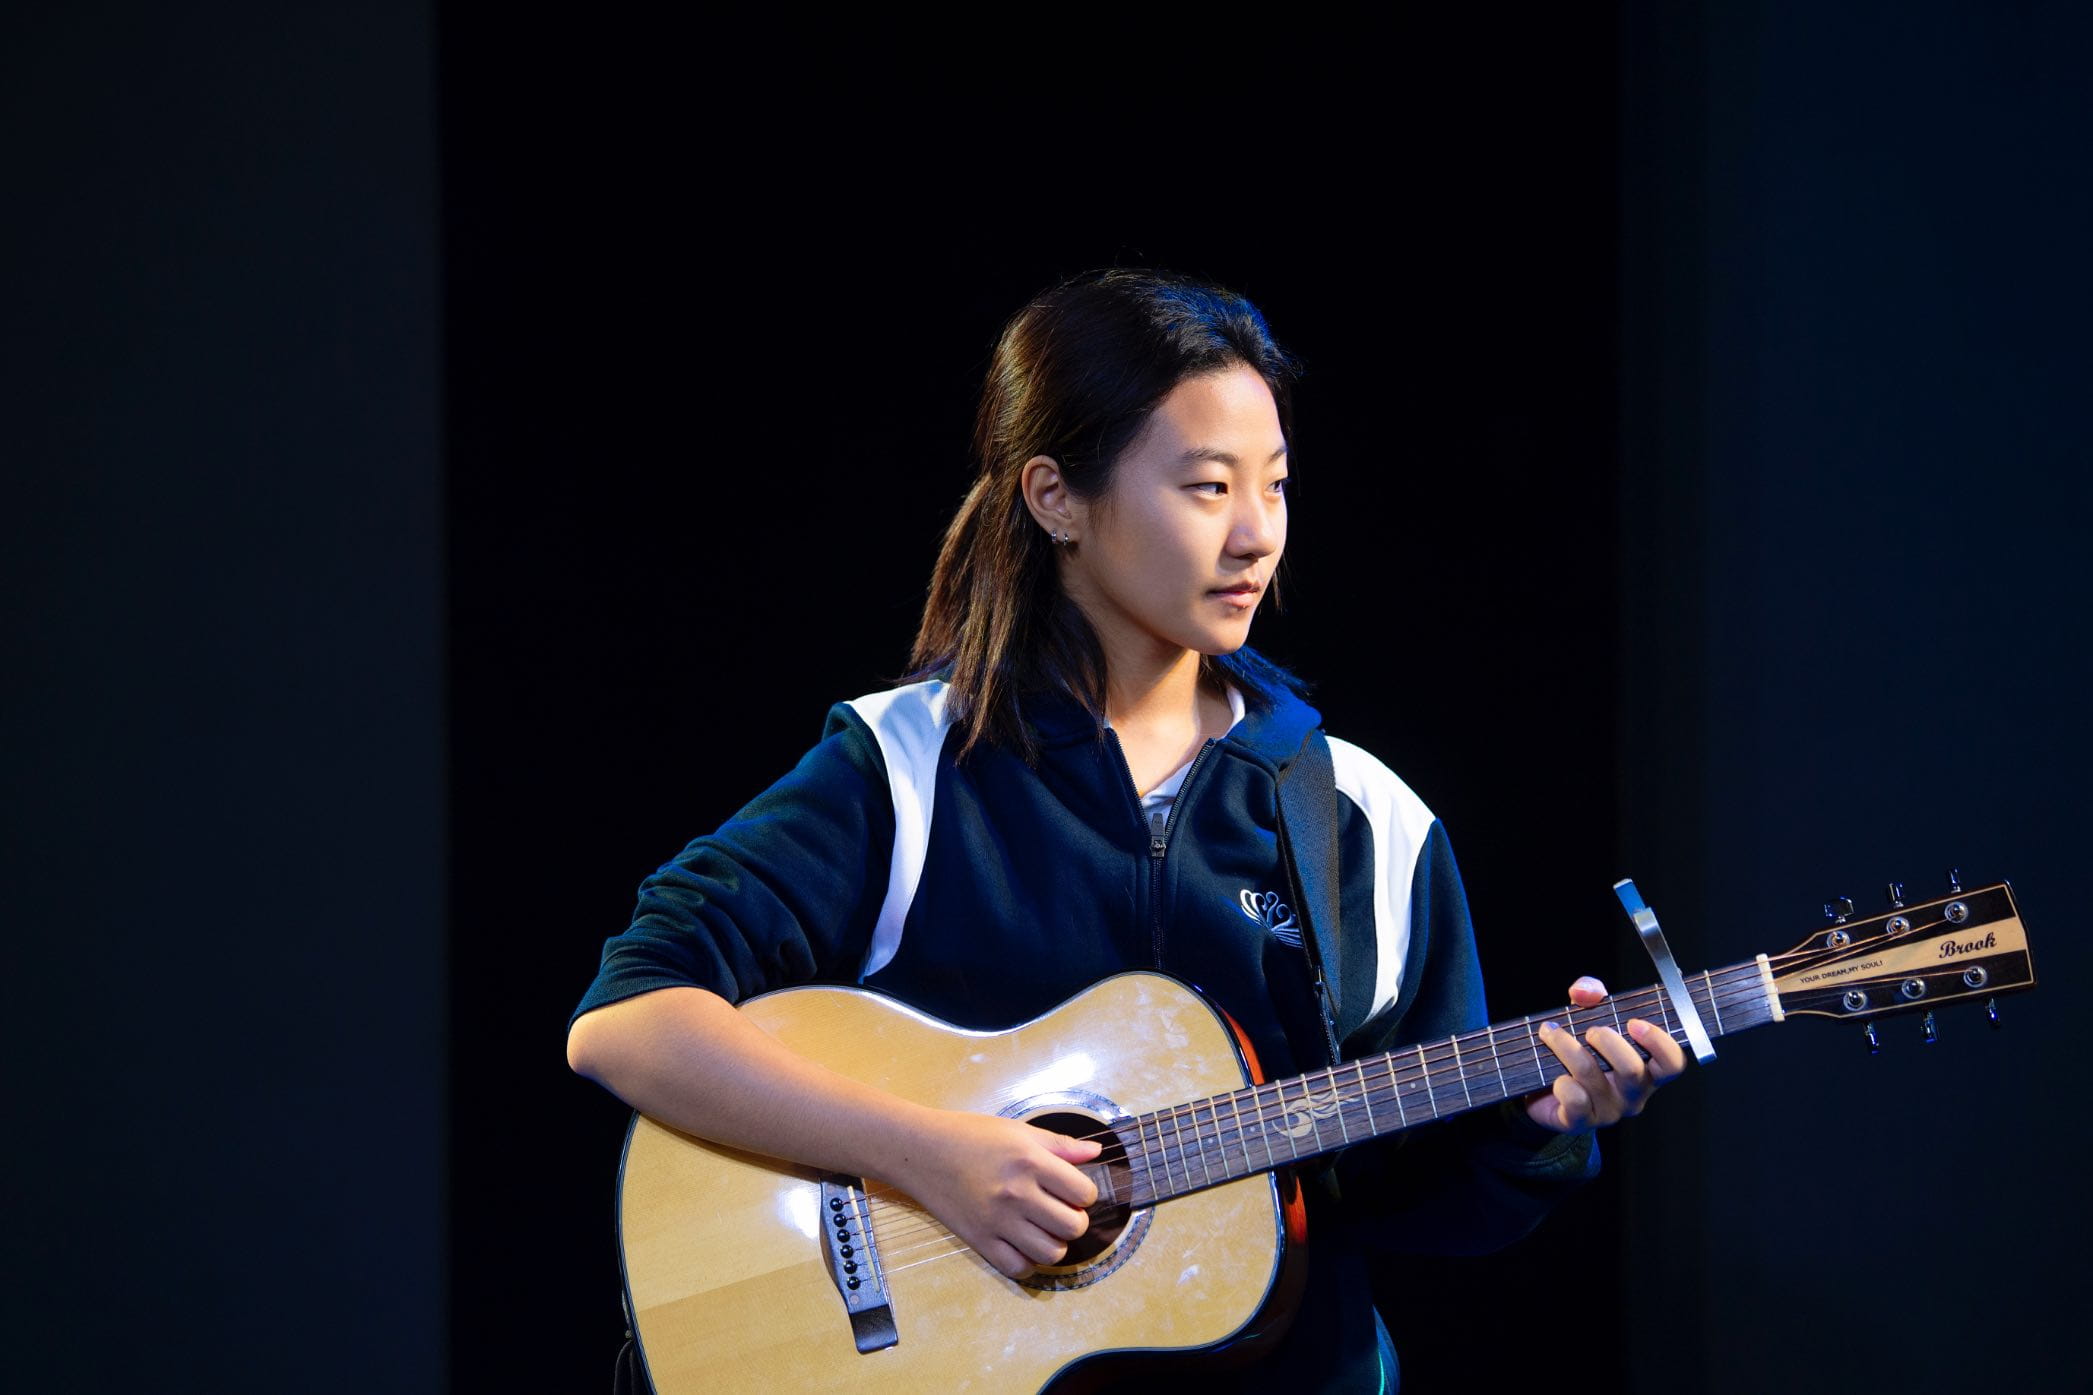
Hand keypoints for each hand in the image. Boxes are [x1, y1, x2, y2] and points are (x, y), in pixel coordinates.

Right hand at [891, 1110, 1101, 1278]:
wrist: (921, 1152)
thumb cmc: (970, 1135)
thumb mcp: (1018, 1130)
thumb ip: (1060, 1145)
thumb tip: (1096, 1152)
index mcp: (1030, 1162)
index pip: (1083, 1193)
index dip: (1084, 1193)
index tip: (1072, 1190)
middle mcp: (1017, 1194)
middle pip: (1072, 1227)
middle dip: (1074, 1220)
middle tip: (1059, 1211)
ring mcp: (998, 1222)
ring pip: (1051, 1253)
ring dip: (1054, 1244)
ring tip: (1043, 1230)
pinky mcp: (979, 1241)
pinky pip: (1018, 1268)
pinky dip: (1028, 1263)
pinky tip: (1023, 1246)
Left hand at [1523, 975, 1687, 1134]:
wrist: (1542, 1090)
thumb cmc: (1577, 1050)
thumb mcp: (1586, 1016)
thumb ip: (1590, 994)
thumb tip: (1586, 991)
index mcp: (1646, 1070)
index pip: (1672, 1063)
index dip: (1660, 1043)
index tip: (1634, 1023)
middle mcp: (1632, 1093)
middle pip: (1633, 1071)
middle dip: (1608, 1042)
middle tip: (1590, 1030)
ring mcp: (1608, 1110)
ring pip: (1592, 1077)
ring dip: (1567, 1047)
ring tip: (1550, 1033)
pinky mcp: (1580, 1121)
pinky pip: (1575, 1102)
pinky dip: (1562, 1084)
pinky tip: (1555, 1076)